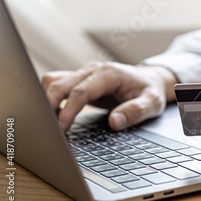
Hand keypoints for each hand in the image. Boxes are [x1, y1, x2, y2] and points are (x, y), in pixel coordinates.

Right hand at [42, 61, 177, 131]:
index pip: (81, 91)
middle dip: (51, 105)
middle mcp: (93, 70)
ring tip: (51, 123)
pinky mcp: (80, 80)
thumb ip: (136, 111)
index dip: (69, 110)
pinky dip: (52, 98)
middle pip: (60, 84)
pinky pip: (58, 85)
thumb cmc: (150, 91)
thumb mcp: (152, 102)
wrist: (150, 80)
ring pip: (54, 82)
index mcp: (109, 73)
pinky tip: (55, 115)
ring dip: (48, 100)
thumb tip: (115, 122)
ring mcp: (85, 73)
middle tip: (50, 130)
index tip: (62, 128)